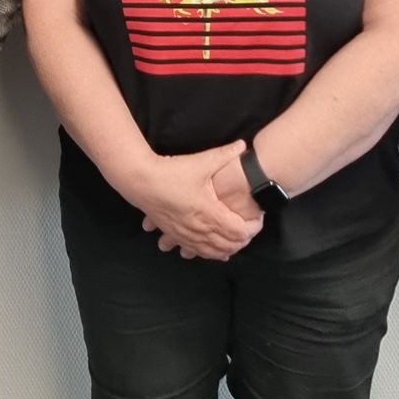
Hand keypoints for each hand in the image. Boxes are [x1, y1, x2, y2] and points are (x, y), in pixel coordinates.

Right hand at [127, 142, 264, 260]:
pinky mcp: (176, 235)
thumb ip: (224, 155)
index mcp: (209, 213)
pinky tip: (214, 250)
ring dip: (228, 249)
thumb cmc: (171, 172)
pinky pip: (197, 252)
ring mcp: (187, 235)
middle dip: (243, 240)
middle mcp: (199, 229)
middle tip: (251, 227)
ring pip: (213, 252)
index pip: (239, 231)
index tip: (258, 217)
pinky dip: (210, 253)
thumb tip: (243, 146)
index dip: (253, 227)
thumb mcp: (200, 162)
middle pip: (229, 245)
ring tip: (237, 240)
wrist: (140, 181)